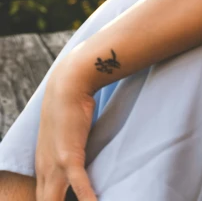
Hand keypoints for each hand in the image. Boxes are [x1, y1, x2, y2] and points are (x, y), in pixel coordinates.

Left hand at [35, 58, 96, 200]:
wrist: (67, 85)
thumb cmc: (67, 105)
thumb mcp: (63, 132)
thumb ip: (68, 147)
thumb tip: (77, 152)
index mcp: (42, 165)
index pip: (42, 199)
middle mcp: (44, 169)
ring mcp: (54, 165)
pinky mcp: (69, 157)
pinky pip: (79, 186)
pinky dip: (87, 198)